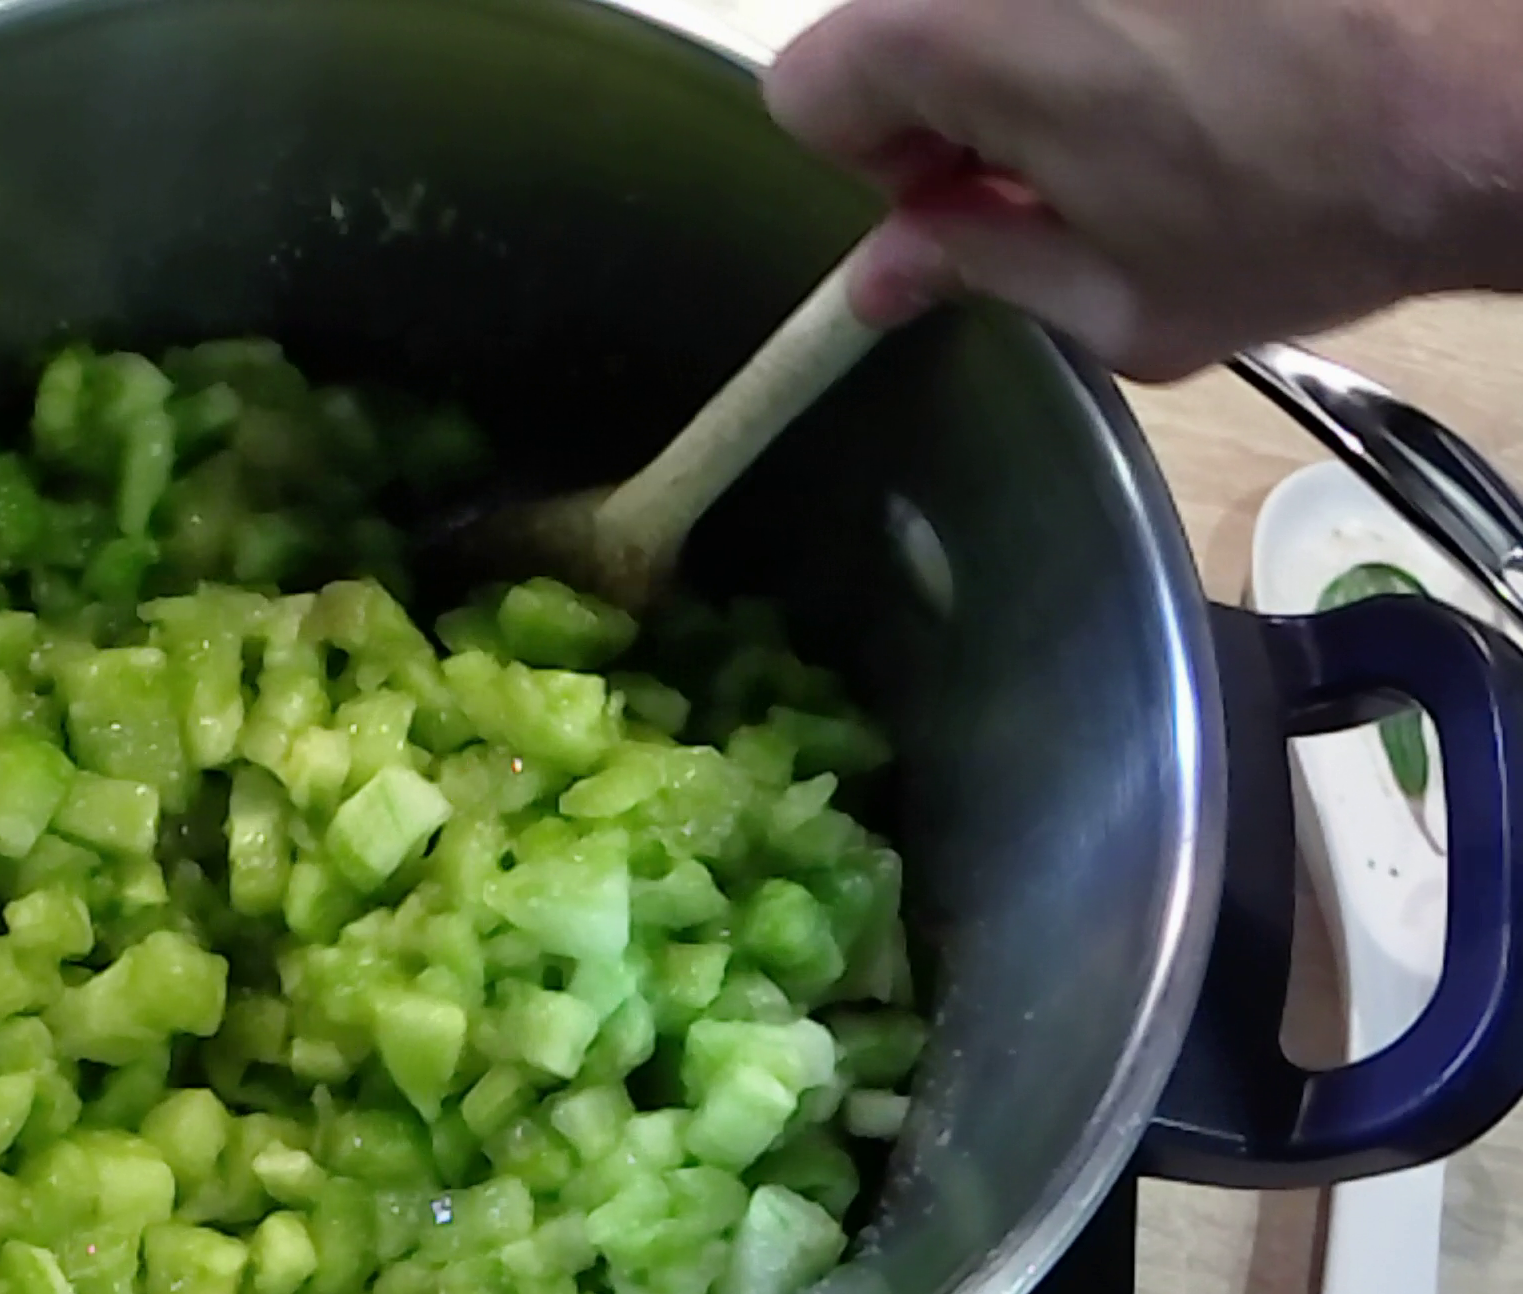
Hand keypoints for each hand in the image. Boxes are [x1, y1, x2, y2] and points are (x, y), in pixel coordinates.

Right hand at [765, 0, 1522, 378]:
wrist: (1506, 85)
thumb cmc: (1311, 206)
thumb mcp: (1124, 299)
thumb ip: (977, 274)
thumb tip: (889, 275)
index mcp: (953, 34)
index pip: (808, 88)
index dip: (876, 164)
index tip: (962, 200)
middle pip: (897, 16)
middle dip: (952, 96)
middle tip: (1062, 162)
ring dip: (1038, 45)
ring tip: (1157, 101)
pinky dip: (1119, 13)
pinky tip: (1213, 46)